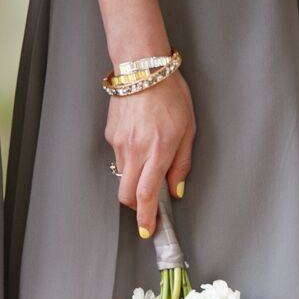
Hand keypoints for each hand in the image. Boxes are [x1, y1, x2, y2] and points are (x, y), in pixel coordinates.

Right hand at [106, 73, 193, 236]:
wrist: (143, 67)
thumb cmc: (170, 94)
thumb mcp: (188, 129)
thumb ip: (181, 164)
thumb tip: (175, 190)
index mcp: (158, 151)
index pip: (146, 195)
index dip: (145, 218)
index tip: (147, 231)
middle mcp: (135, 150)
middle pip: (126, 194)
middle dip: (135, 206)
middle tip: (147, 204)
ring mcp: (119, 142)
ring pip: (123, 175)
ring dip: (135, 177)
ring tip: (149, 156)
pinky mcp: (110, 134)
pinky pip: (119, 156)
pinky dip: (129, 158)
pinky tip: (140, 139)